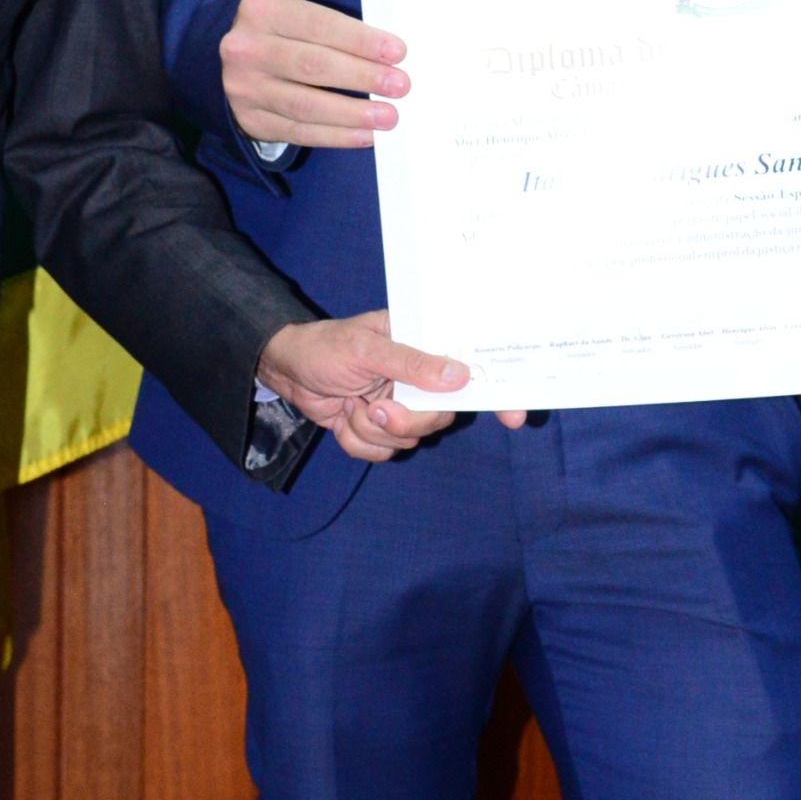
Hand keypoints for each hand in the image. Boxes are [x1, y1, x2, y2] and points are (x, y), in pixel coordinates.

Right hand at [222, 0, 408, 149]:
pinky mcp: (250, 119)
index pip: (320, 25)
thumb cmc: (279, 32)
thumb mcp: (294, 13)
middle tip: (399, 85)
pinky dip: (335, 136)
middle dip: (362, 76)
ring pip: (305, 105)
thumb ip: (332, 30)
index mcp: (263, 11)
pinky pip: (298, 132)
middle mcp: (247, 49)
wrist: (228, 58)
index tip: (397, 52)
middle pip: (313, 65)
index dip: (361, 41)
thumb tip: (386, 56)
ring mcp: (245, 88)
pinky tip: (364, 135)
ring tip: (387, 116)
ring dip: (352, 114)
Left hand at [259, 309, 515, 461]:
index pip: (469, 369)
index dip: (494, 393)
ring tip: (352, 406)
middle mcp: (417, 379)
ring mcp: (399, 406)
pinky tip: (343, 418)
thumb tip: (458, 376)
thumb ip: (411, 364)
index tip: (515, 416)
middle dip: (406, 422)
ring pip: (410, 439)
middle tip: (376, 409)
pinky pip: (383, 452)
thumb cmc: (325, 346)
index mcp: (422, 347)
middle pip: (440, 417)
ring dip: (373, 431)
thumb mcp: (367, 349)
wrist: (285, 370)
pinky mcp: (377, 428)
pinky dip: (358, 443)